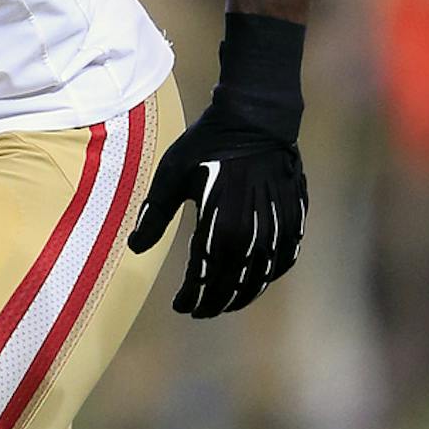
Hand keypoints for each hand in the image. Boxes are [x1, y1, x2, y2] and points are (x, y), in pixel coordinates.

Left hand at [127, 13, 308, 318]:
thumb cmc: (207, 144)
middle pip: (234, 283)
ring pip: (262, 275)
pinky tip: (259, 279)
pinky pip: (285, 256)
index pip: (204, 277)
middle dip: (215, 302)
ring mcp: (277, 226)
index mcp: (220, 225)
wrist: (257, 117)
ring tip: (227, 303)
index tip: (179, 306)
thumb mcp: (171, 175)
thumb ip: (154, 214)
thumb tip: (134, 248)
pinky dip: (271, 273)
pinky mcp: (294, 216)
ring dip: (244, 294)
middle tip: (200, 311)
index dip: (191, 297)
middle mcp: (251, 232)